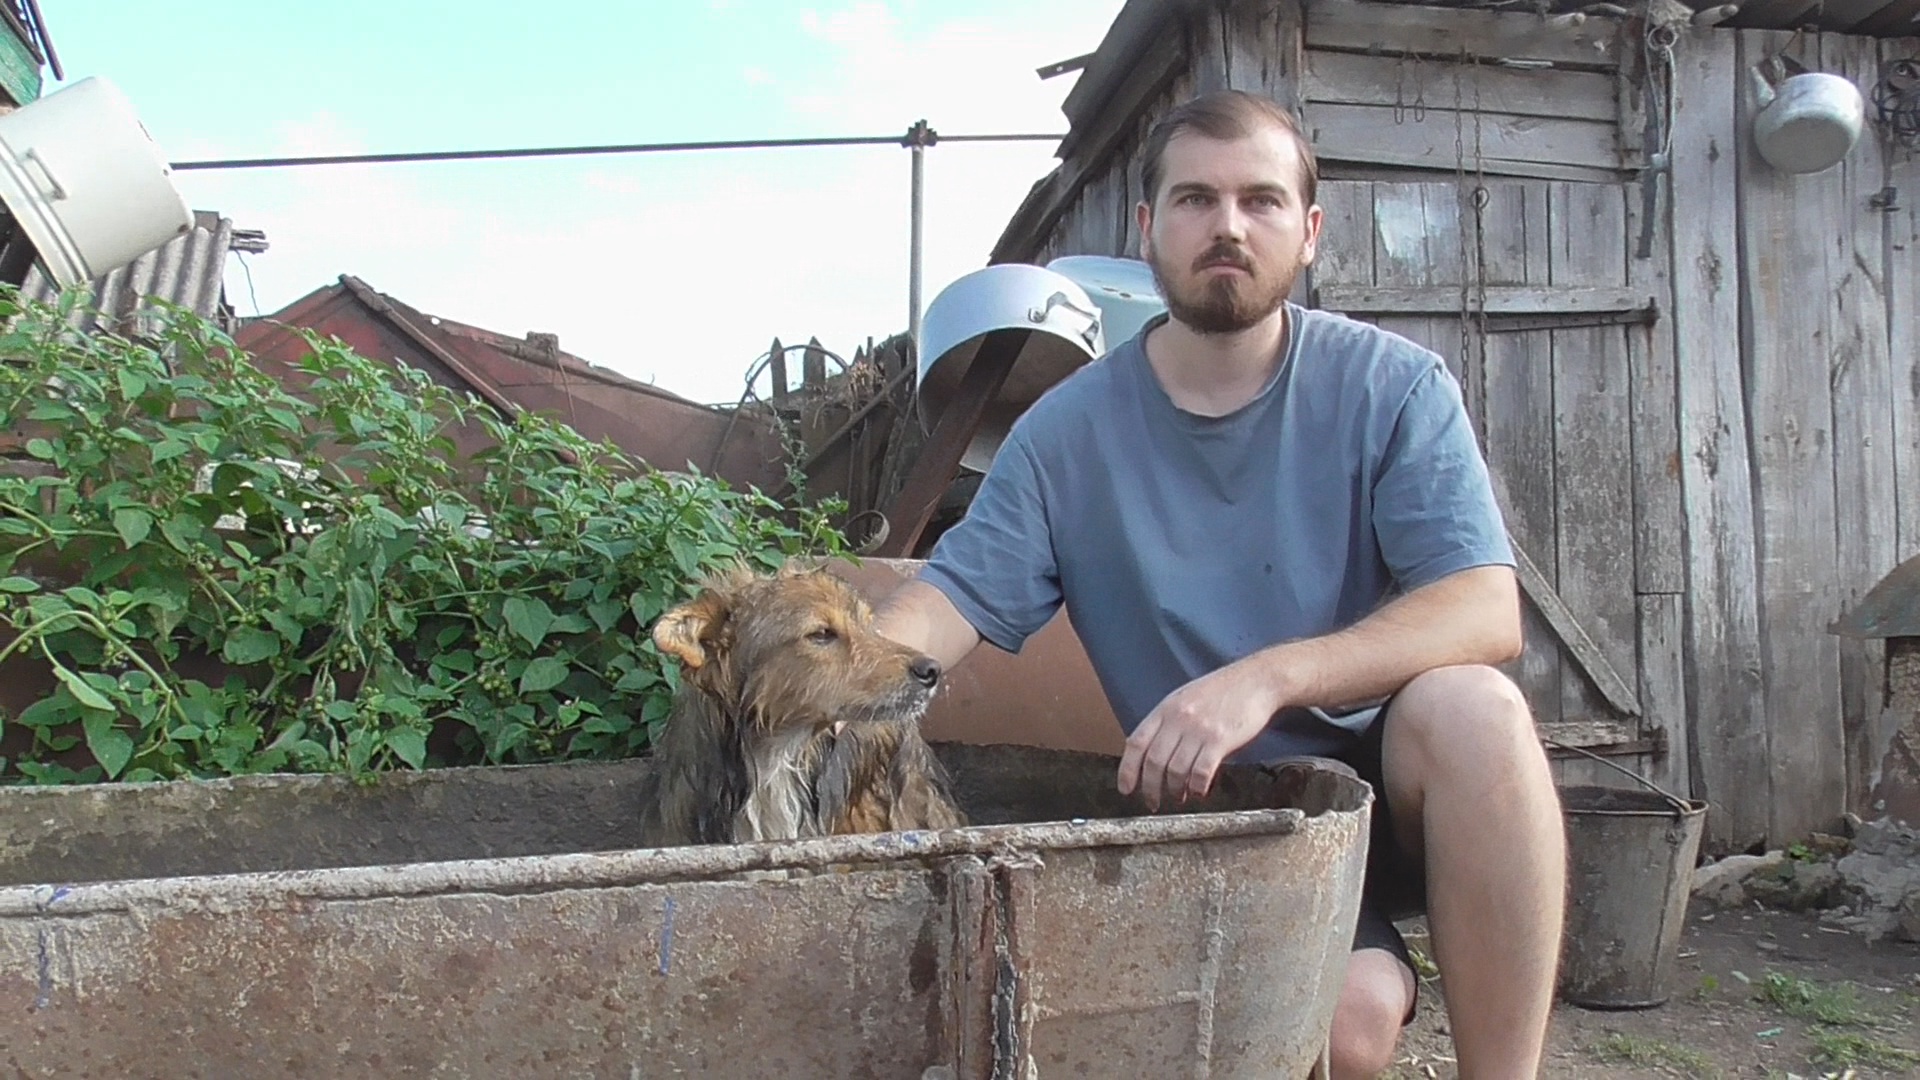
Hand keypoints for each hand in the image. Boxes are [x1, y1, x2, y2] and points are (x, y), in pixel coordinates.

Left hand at [1117, 660, 1283, 810]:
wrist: (1257, 680)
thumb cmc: (1222, 690)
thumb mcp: (1185, 698)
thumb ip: (1168, 722)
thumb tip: (1152, 753)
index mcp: (1165, 708)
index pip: (1136, 743)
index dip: (1127, 770)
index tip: (1125, 788)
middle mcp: (1178, 718)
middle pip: (1154, 762)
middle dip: (1150, 788)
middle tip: (1153, 802)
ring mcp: (1198, 729)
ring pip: (1175, 770)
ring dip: (1175, 790)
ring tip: (1179, 796)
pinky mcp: (1220, 740)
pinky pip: (1201, 772)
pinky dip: (1197, 787)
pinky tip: (1199, 791)